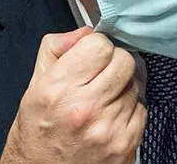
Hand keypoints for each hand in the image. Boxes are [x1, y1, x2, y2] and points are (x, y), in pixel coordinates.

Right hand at [0, 27, 145, 163]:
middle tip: (99, 76)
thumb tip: (86, 31)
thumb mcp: (34, 84)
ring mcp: (109, 129)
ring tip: (101, 102)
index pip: (100, 45)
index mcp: (58, 89)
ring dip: (121, 89)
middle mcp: (85, 108)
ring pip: (135, 85)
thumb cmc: (37, 131)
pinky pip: (141, 109)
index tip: (89, 57)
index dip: (95, 47)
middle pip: (124, 61)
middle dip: (113, 63)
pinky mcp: (126, 144)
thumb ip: (57, 48)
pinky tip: (109, 118)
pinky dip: (129, 110)